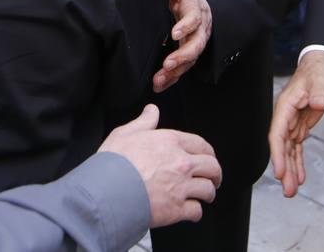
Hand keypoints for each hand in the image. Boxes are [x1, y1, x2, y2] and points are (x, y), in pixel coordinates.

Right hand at [99, 104, 221, 226]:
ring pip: (208, 189)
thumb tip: (152, 111)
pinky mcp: (177, 209)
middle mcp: (181, 163)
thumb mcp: (126, 133)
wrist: (107, 192)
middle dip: (215, 174)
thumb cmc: (114, 164)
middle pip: (212, 167)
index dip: (208, 152)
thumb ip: (144, 121)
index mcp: (171, 142)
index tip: (208, 157)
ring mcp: (181, 187)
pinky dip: (195, 212)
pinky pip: (196, 211)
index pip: (202, 145)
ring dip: (208, 194)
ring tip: (204, 196)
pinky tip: (191, 212)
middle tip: (213, 178)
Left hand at [153, 0, 211, 91]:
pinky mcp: (190, 56)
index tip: (174, 34)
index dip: (186, 26)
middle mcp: (200, 29)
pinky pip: (184, 69)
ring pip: (191, 60)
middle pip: (196, 45)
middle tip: (167, 64)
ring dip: (176, 71)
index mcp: (196, 10)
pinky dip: (172, 78)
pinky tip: (160, 85)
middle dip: (182, 56)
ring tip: (159, 79)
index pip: (194, 18)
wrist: (196, 8)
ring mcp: (196, 44)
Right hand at [269, 50, 323, 196]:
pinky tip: (298, 177)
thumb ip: (318, 92)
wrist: (319, 67)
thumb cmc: (316, 71)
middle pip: (282, 147)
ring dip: (290, 170)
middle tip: (287, 189)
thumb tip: (318, 103)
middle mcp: (285, 117)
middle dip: (284, 169)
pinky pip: (297, 148)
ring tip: (291, 190)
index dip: (277, 154)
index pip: (277, 134)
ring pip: (289, 151)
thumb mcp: (319, 79)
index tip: (279, 171)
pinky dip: (297, 162)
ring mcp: (292, 123)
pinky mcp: (300, 126)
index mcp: (285, 106)